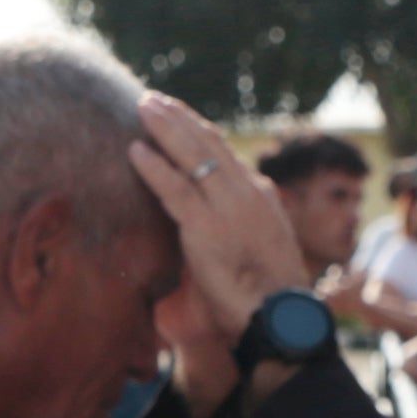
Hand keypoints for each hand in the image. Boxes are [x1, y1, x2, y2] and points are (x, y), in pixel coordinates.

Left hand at [123, 96, 301, 413]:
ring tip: (143, 106)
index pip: (224, 153)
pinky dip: (154, 167)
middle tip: (154, 99)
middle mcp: (247, 192)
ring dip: (165, 127)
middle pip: (209, 142)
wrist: (281, 318)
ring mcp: (228, 208)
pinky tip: (135, 149)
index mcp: (259, 195)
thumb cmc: (267, 297)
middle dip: (179, 117)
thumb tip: (213, 230)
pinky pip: (175, 189)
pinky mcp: (207, 229)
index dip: (198, 131)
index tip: (178, 115)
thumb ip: (236, 230)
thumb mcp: (257, 250)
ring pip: (193, 155)